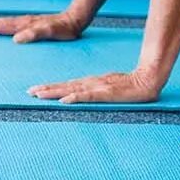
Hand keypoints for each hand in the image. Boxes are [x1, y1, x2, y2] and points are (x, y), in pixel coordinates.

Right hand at [0, 11, 85, 43]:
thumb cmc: (63, 28)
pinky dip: (0, 27)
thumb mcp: (51, 32)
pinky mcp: (30, 25)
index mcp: (24, 24)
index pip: (1, 26)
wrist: (75, 19)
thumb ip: (34, 34)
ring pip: (4, 23)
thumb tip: (16, 39)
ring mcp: (26, 22)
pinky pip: (10, 25)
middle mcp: (23, 22)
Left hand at [27, 68, 163, 104]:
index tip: (36, 90)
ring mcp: (99, 87)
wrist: (149, 80)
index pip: (67, 85)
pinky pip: (89, 96)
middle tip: (30, 92)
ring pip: (72, 90)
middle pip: (65, 86)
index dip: (51, 87)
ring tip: (40, 95)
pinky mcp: (107, 93)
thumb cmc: (130, 85)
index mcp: (91, 83)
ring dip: (56, 92)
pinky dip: (76, 97)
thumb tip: (81, 96)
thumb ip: (97, 92)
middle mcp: (91, 83)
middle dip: (47, 89)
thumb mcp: (110, 90)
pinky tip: (66, 100)